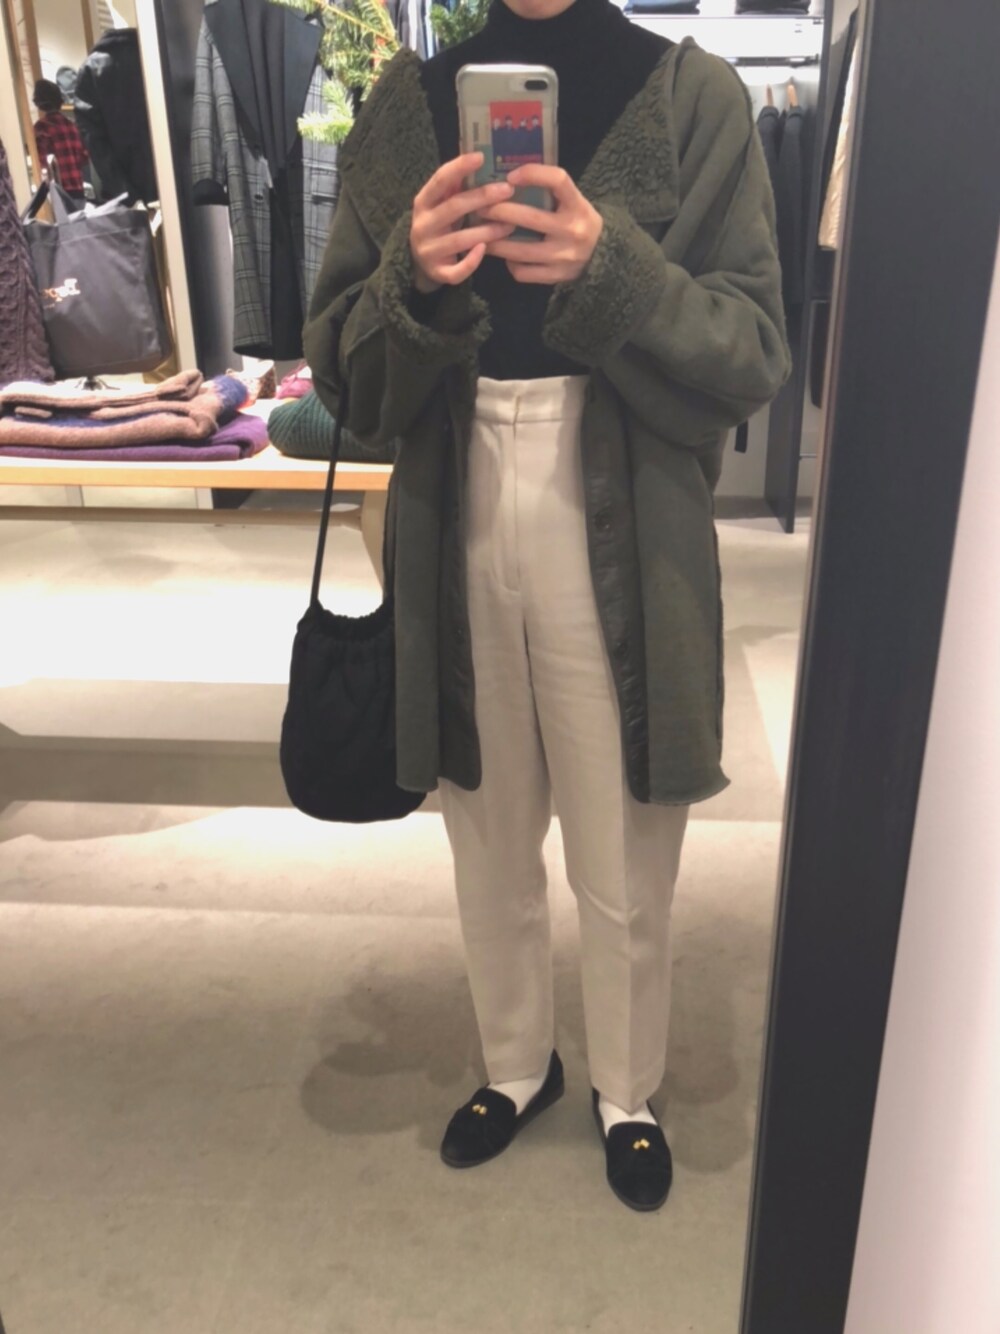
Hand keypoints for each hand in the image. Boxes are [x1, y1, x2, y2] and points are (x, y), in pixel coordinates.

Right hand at [410, 153, 515, 292]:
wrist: (419, 262)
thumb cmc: (439, 225)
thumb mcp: (441, 203)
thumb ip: (455, 186)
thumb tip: (482, 159)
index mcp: (423, 202)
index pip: (439, 180)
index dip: (459, 167)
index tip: (481, 157)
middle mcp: (422, 225)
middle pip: (454, 208)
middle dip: (482, 198)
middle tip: (508, 190)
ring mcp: (429, 251)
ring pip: (460, 240)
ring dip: (487, 231)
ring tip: (510, 224)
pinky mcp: (437, 272)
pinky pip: (456, 271)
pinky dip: (471, 262)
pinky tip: (485, 249)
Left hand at [480, 165, 603, 284]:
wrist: (603, 256)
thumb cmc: (578, 221)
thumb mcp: (573, 202)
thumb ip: (550, 191)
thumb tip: (508, 179)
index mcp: (578, 205)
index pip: (558, 180)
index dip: (533, 174)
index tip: (510, 176)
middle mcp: (573, 230)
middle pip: (530, 218)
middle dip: (500, 211)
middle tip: (480, 208)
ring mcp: (564, 256)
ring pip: (520, 250)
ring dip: (496, 242)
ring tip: (481, 234)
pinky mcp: (556, 277)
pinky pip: (523, 272)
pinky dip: (511, 264)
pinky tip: (507, 256)